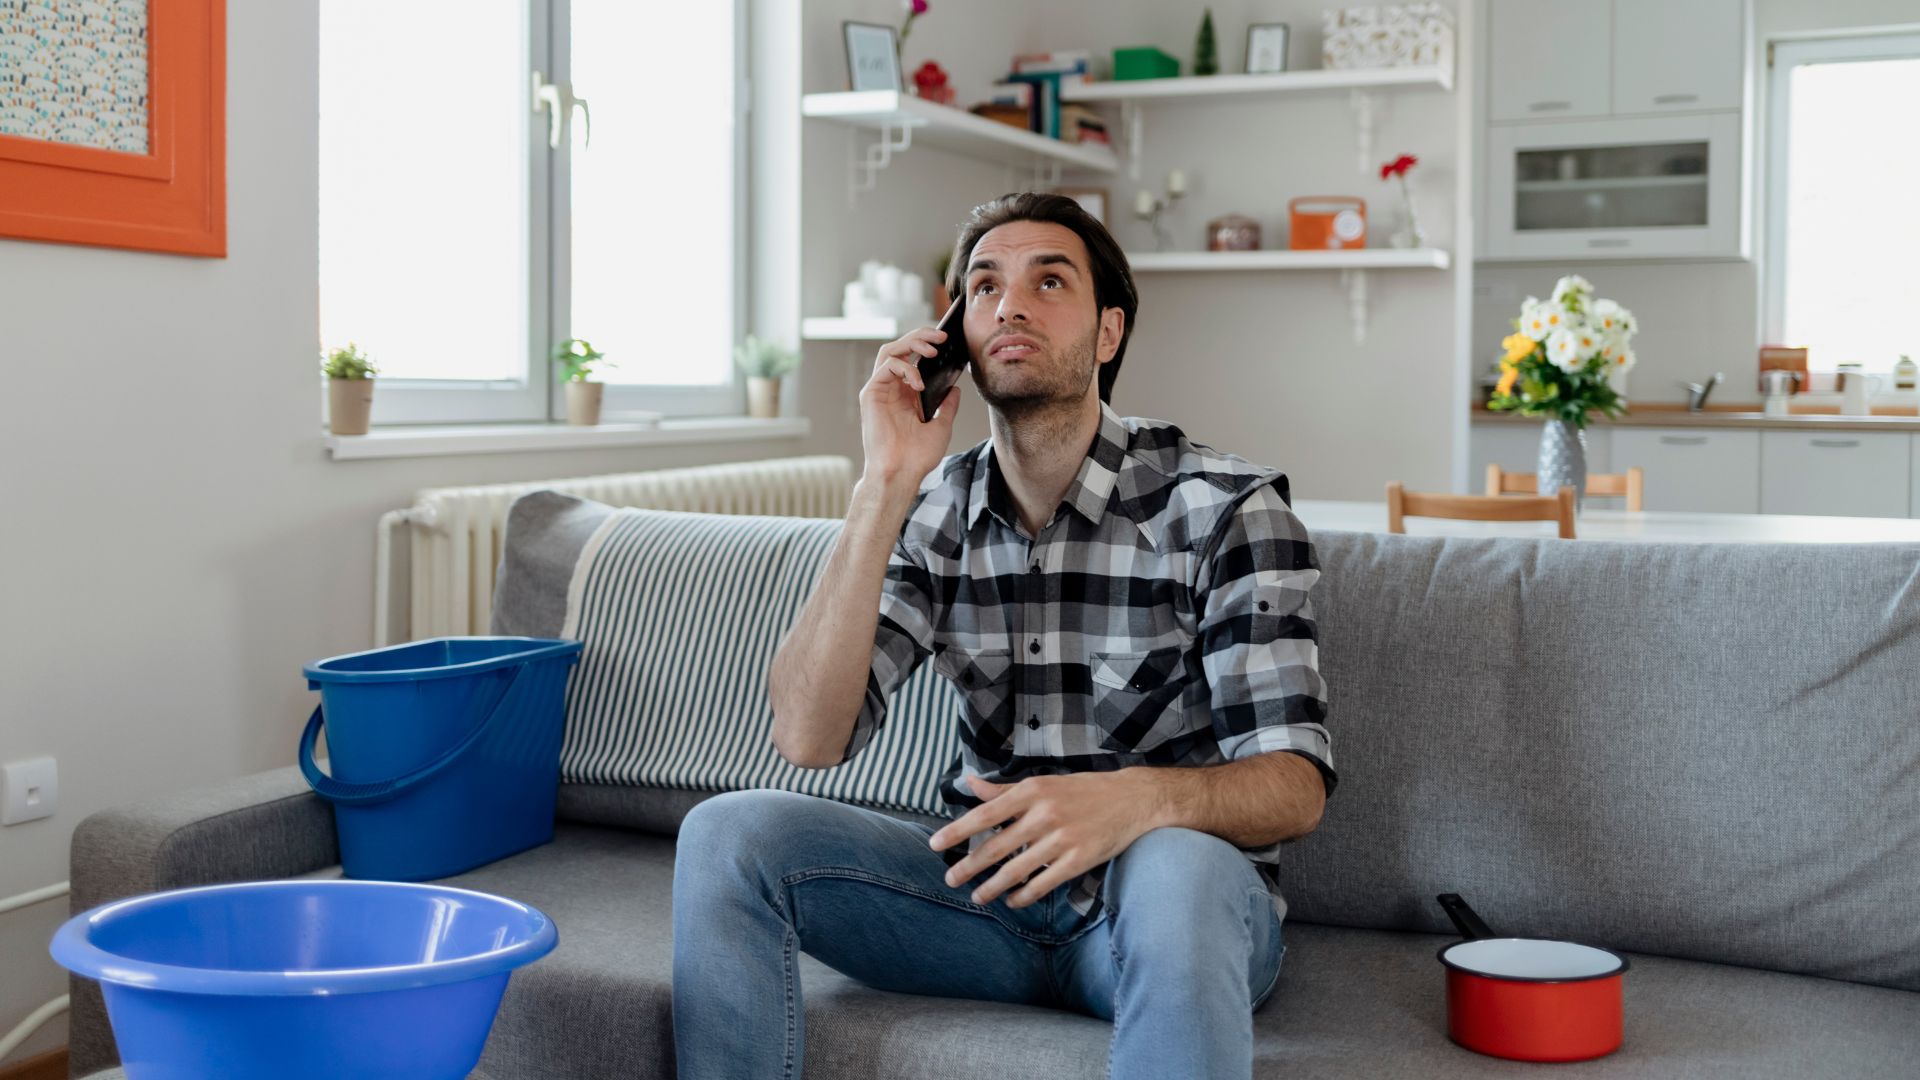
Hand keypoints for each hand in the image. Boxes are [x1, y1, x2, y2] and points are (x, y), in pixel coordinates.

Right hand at [859, 326, 960, 490]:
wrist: (901, 473)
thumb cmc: (917, 456)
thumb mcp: (941, 426)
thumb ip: (947, 406)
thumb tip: (955, 388)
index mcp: (906, 394)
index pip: (913, 358)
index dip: (928, 345)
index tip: (948, 342)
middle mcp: (891, 388)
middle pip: (900, 348)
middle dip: (921, 337)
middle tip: (942, 336)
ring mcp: (880, 390)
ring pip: (890, 351)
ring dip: (912, 344)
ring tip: (932, 350)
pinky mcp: (871, 394)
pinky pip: (886, 367)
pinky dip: (905, 369)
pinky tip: (919, 383)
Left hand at [928, 771, 1160, 908]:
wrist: (1132, 800)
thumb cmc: (1083, 790)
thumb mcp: (1044, 783)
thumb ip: (1005, 790)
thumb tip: (970, 785)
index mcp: (1032, 791)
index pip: (985, 814)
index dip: (957, 831)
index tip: (935, 844)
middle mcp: (1044, 814)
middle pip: (995, 848)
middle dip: (968, 867)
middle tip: (950, 879)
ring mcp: (1061, 839)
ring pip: (1015, 871)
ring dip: (991, 888)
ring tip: (977, 897)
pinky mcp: (1078, 861)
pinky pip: (1042, 885)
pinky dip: (1023, 896)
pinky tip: (1011, 901)